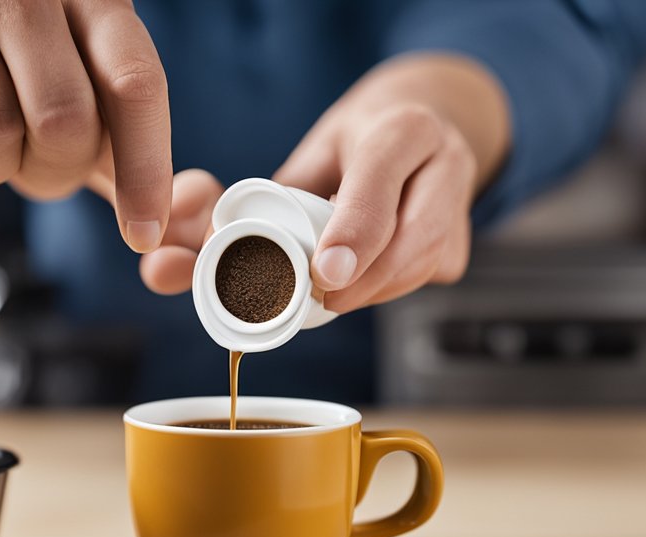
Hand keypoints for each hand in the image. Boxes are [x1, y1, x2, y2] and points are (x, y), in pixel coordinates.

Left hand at [140, 54, 510, 311]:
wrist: (427, 125)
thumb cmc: (353, 146)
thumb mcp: (311, 156)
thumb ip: (259, 204)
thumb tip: (182, 260)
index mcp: (398, 129)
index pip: (379, 181)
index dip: (353, 231)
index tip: (326, 272)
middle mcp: (441, 161)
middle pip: (410, 240)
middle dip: (362, 283)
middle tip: (322, 302)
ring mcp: (461, 203)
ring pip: (420, 268)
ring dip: (370, 292)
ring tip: (333, 295)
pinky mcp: (463, 241)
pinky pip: (425, 281)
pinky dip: (386, 290)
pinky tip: (363, 284)